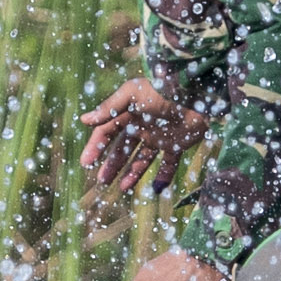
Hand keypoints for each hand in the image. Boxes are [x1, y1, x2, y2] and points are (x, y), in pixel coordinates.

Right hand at [77, 77, 206, 213]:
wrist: (197, 95)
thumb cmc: (161, 91)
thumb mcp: (131, 95)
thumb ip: (109, 108)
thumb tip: (84, 120)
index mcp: (129, 112)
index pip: (107, 131)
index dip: (96, 146)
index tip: (86, 163)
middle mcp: (143, 125)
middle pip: (123, 148)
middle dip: (112, 164)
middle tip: (102, 181)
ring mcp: (160, 136)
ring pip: (142, 159)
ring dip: (132, 173)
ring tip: (122, 188)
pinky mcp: (177, 145)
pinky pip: (169, 164)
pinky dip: (164, 176)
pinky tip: (155, 189)